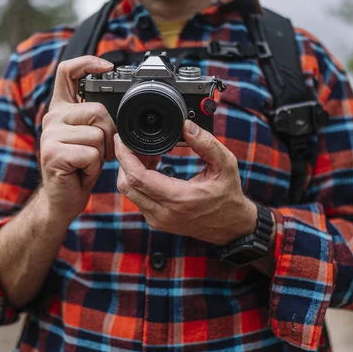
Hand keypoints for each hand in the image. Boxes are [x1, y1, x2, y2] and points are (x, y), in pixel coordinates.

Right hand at [40, 55, 115, 221]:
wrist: (64, 198)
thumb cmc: (81, 168)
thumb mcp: (92, 137)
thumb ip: (98, 117)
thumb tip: (124, 105)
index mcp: (61, 109)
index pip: (67, 71)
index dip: (88, 63)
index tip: (107, 67)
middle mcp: (52, 117)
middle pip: (97, 110)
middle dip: (108, 135)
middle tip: (97, 152)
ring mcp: (50, 135)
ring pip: (97, 135)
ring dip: (101, 155)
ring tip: (87, 163)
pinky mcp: (53, 153)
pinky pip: (91, 154)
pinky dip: (94, 168)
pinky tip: (81, 172)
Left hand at [115, 120, 256, 245]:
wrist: (230, 226)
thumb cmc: (228, 195)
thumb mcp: (225, 164)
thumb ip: (206, 143)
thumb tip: (186, 125)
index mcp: (178, 199)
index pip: (137, 177)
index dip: (124, 156)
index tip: (122, 139)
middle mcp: (163, 213)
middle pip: (126, 185)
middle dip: (124, 160)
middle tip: (133, 142)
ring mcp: (158, 220)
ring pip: (129, 192)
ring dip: (130, 170)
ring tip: (145, 152)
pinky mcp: (156, 221)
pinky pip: (137, 198)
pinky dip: (137, 180)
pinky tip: (151, 165)